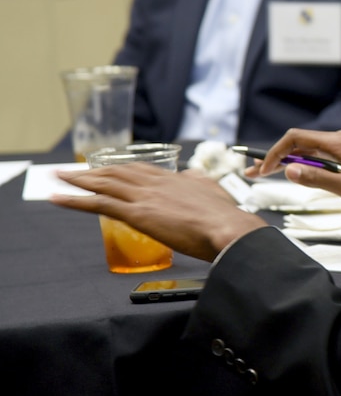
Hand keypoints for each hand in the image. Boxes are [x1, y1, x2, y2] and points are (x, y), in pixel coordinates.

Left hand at [51, 164, 266, 261]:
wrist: (227, 228)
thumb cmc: (224, 217)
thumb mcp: (212, 190)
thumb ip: (198, 182)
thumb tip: (191, 175)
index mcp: (174, 178)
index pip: (139, 169)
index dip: (119, 168)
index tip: (106, 167)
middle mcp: (155, 183)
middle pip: (116, 172)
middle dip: (92, 171)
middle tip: (71, 170)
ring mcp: (145, 197)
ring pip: (104, 184)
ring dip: (78, 180)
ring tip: (59, 178)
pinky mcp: (137, 214)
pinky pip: (98, 204)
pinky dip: (74, 200)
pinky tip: (58, 199)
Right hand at [247, 129, 340, 211]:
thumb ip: (317, 178)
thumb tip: (289, 170)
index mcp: (337, 142)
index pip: (295, 138)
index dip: (274, 153)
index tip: (262, 170)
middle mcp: (338, 140)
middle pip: (298, 143)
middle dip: (274, 157)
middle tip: (252, 172)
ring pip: (307, 151)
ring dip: (287, 162)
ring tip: (265, 175)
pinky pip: (320, 157)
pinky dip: (304, 165)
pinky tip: (294, 175)